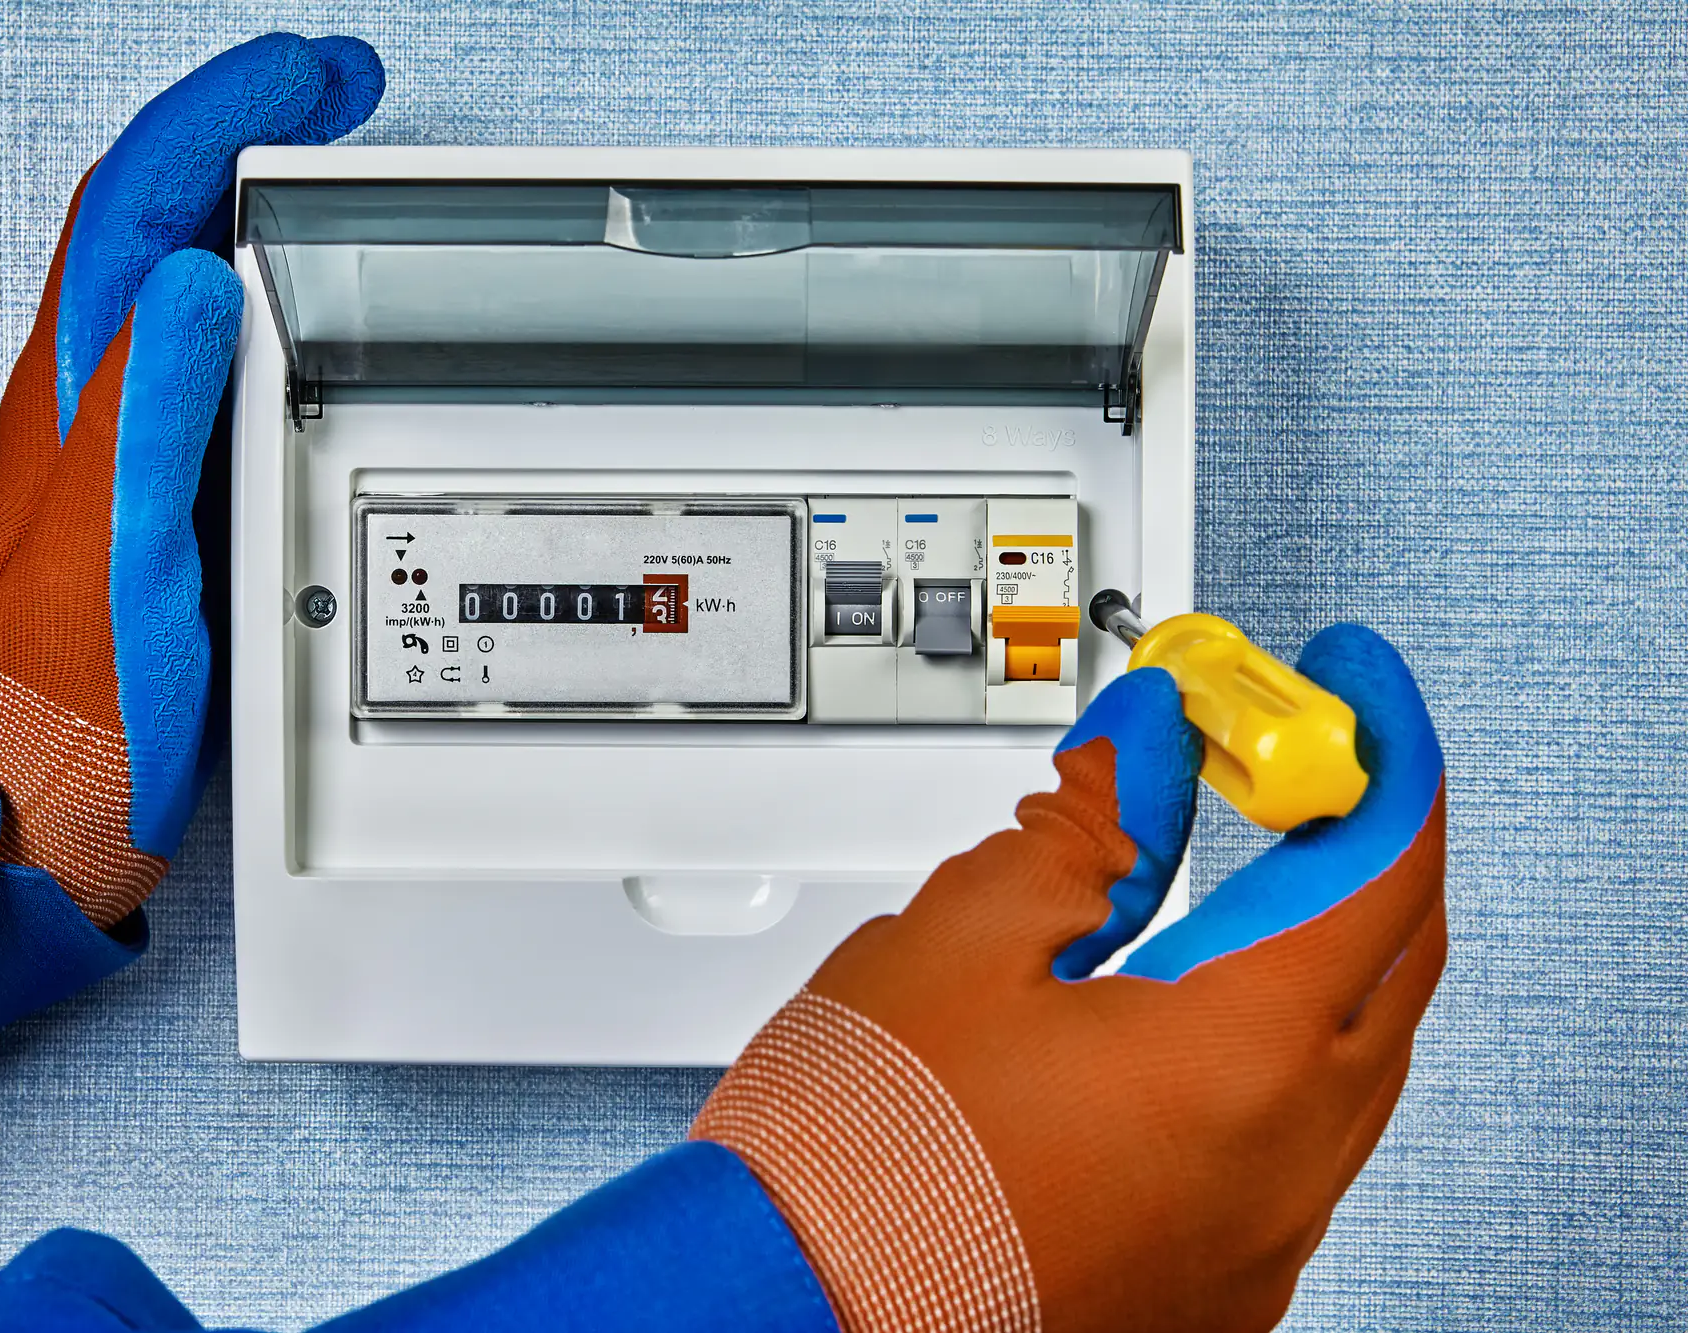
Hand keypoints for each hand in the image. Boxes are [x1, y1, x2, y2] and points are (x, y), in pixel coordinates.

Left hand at [0, 35, 383, 926]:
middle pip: (150, 219)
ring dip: (243, 194)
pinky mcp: (162, 485)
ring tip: (320, 159)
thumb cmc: (80, 704)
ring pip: (175, 275)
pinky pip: (205, 351)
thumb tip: (195, 281)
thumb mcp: (122, 565)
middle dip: (237, 129)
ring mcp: (126, 442)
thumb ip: (148, 423)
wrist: (60, 796)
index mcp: (77, 406)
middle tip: (331, 89)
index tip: (303, 74)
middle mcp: (93, 406)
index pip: (133, 214)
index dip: (212, 119)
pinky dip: (257, 285)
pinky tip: (295, 295)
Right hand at [694, 624, 1445, 1332]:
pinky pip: (1294, 1150)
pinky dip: (1274, 1055)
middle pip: (1393, 964)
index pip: (1379, 865)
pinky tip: (1191, 1012)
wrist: (781, 1307)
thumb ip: (1085, 828)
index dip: (1375, 748)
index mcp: (1240, 1062)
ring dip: (1320, 953)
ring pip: (1352, 1066)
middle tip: (1296, 767)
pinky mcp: (1210, 1294)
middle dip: (1361, 844)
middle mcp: (1282, 1171)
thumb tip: (1142, 753)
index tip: (1347, 688)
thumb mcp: (963, 936)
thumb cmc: (855, 1159)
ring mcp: (1255, 1247)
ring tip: (1238, 875)